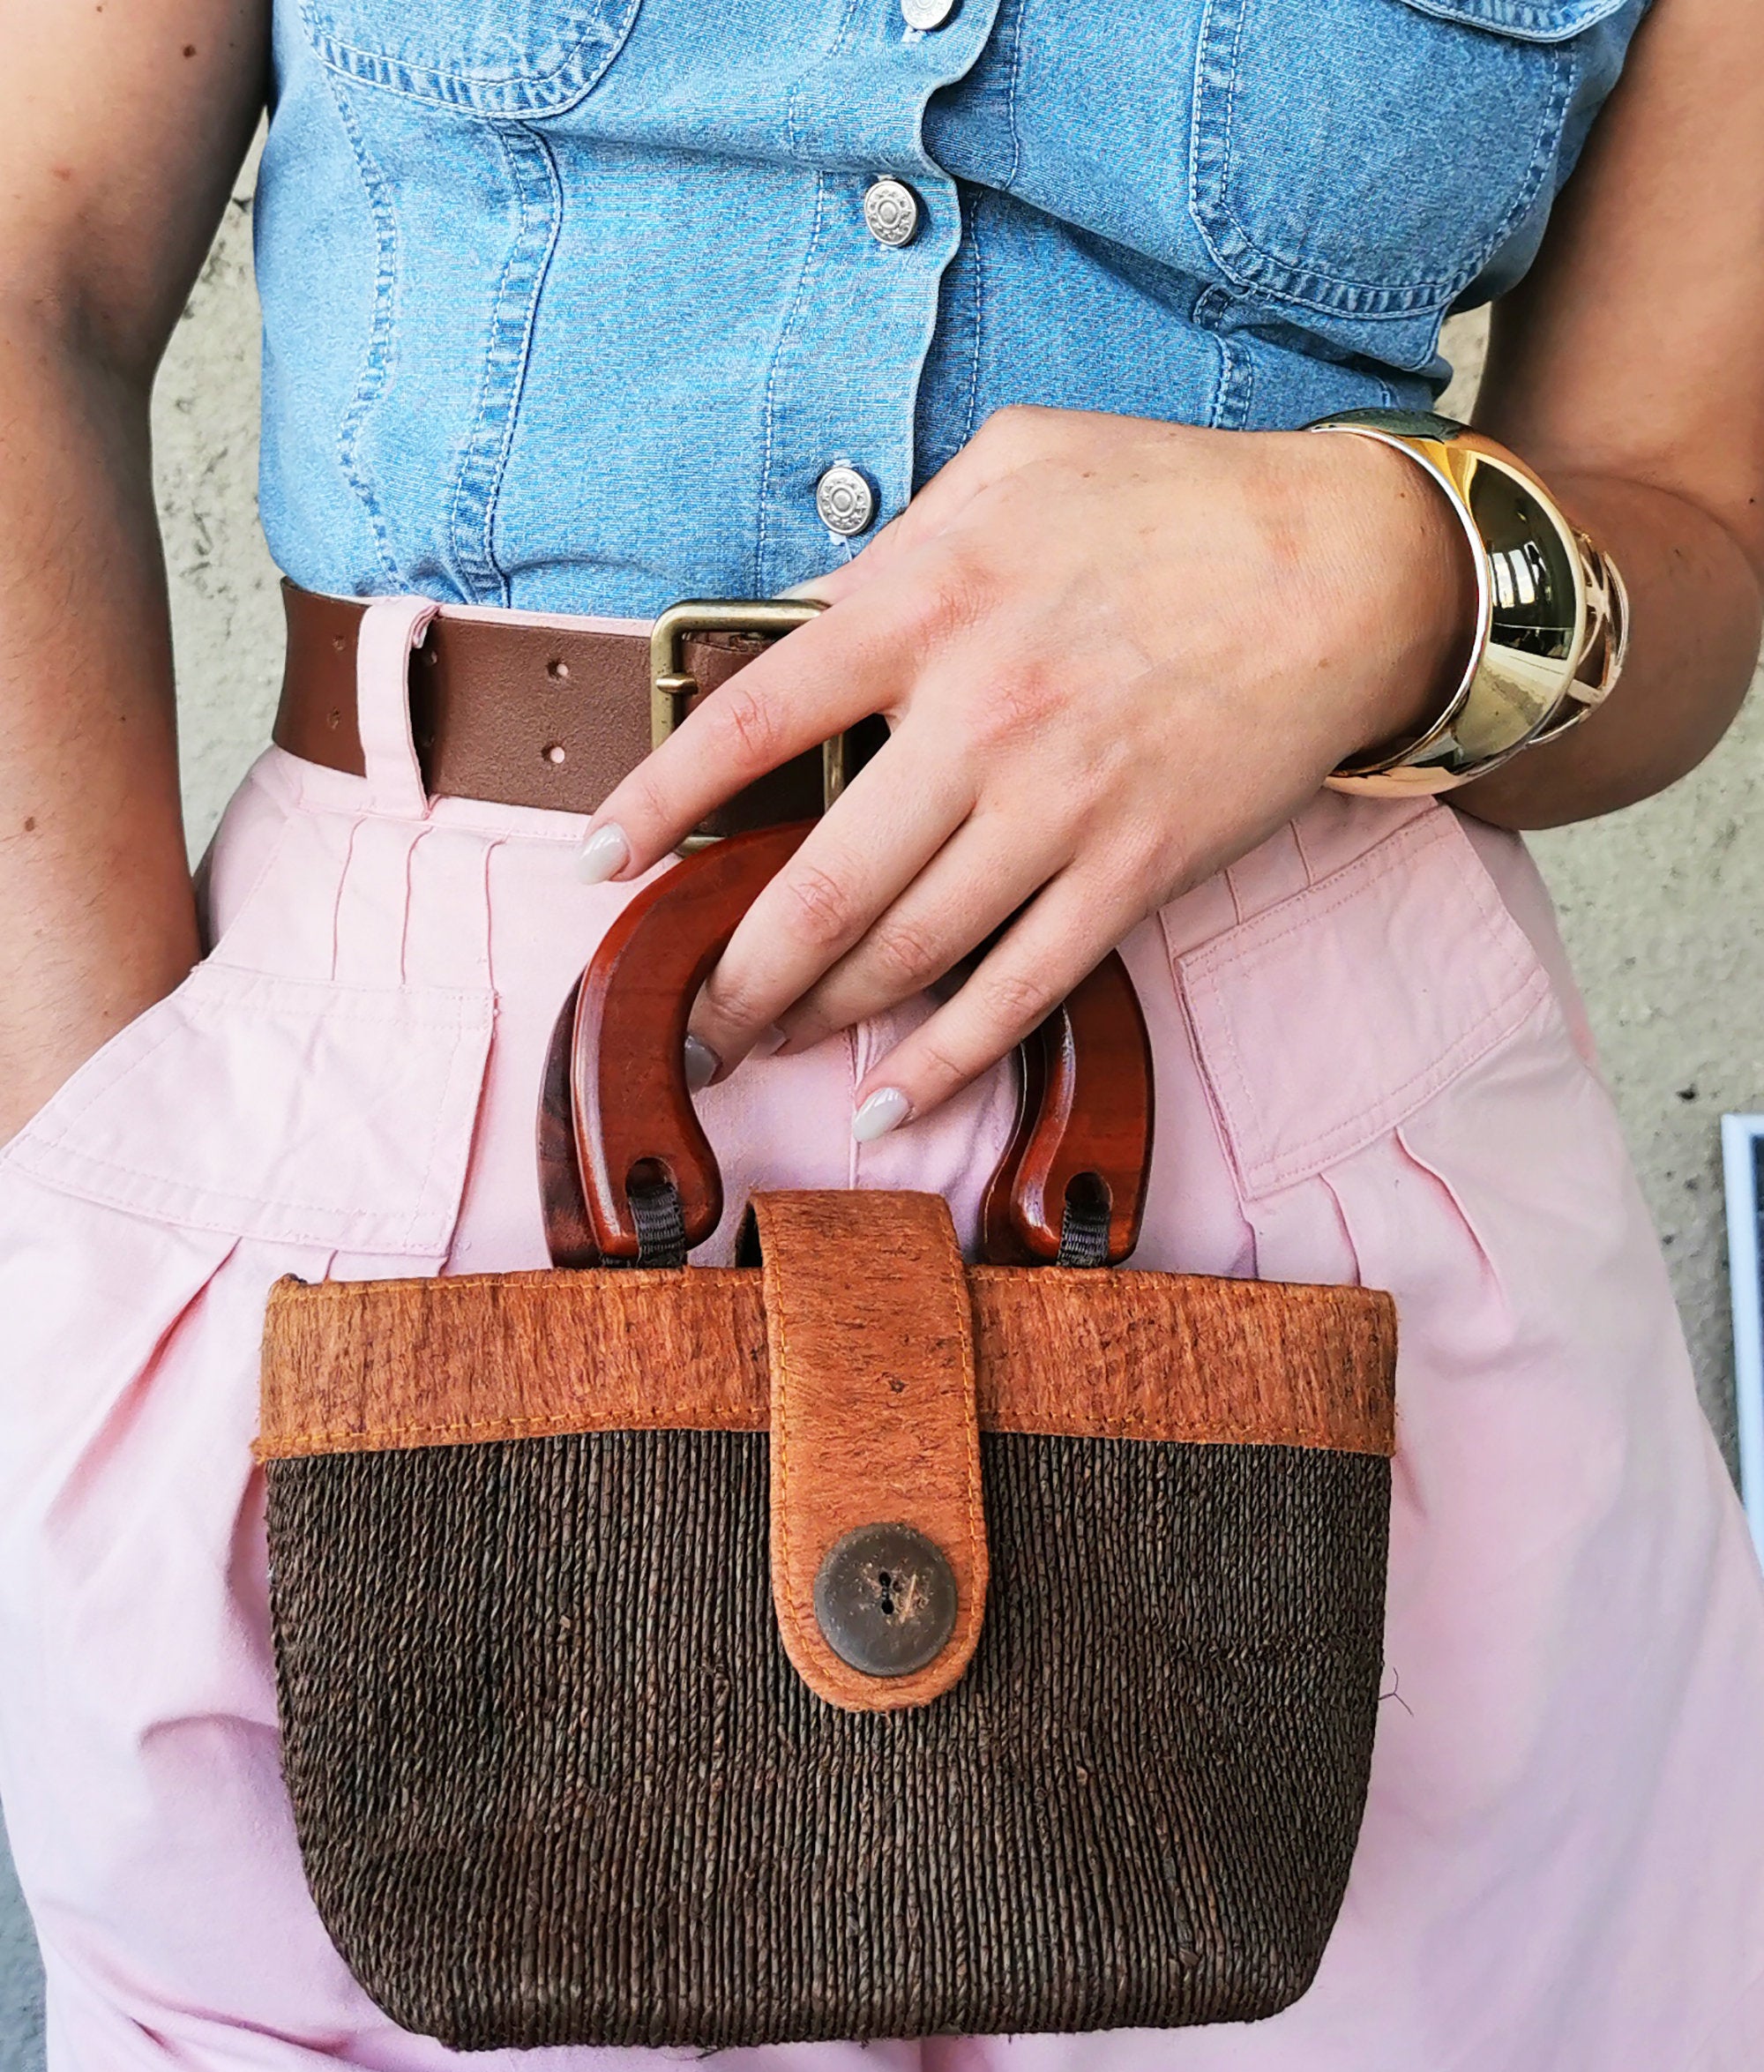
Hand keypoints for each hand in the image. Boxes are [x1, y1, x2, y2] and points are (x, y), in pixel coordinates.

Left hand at [582, 408, 1472, 1136]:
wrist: (1347, 568)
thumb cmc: (1172, 502)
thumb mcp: (1013, 462)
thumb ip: (895, 544)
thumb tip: (806, 612)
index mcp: (928, 607)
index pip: (754, 721)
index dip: (660, 803)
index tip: (598, 865)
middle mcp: (979, 720)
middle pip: (818, 884)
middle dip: (733, 974)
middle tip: (682, 1024)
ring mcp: (1060, 808)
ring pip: (906, 952)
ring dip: (817, 1019)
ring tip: (758, 1050)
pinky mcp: (1133, 873)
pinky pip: (1019, 990)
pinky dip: (945, 1060)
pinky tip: (885, 1104)